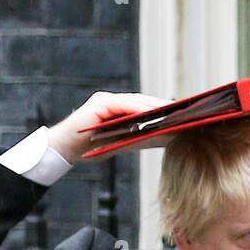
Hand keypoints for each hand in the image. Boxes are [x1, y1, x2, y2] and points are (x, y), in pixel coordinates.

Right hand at [47, 91, 171, 164]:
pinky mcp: (99, 104)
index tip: (183, 115)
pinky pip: (123, 105)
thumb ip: (139, 137)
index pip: (145, 107)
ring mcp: (105, 100)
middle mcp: (113, 101)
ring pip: (135, 101)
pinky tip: (152, 114)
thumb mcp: (122, 143)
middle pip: (143, 101)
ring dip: (154, 106)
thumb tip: (165, 137)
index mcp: (119, 109)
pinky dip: (138, 109)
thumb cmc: (92, 148)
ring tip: (172, 111)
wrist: (66, 150)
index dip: (163, 110)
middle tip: (184, 110)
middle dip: (163, 106)